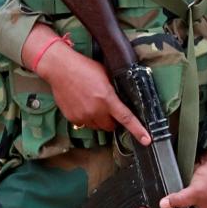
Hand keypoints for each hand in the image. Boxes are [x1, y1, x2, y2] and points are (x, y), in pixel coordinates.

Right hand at [26, 26, 149, 145]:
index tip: (146, 140)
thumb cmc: (83, 67)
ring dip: (99, 120)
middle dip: (112, 120)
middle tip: (108, 109)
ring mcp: (83, 115)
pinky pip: (84, 124)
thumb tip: (121, 98)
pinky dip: (86, 118)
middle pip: (110, 126)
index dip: (138, 130)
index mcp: (107, 99)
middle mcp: (95, 110)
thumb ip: (113, 90)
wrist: (60, 68)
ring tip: (92, 105)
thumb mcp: (105, 75)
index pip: (126, 118)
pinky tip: (82, 105)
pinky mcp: (72, 117)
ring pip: (97, 127)